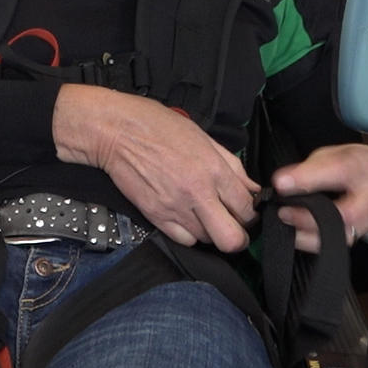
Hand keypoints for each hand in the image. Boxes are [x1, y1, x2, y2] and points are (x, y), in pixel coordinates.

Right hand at [52, 84, 258, 251]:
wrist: (117, 131)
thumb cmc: (157, 126)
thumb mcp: (203, 137)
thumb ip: (231, 165)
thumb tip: (250, 187)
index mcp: (214, 170)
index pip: (247, 208)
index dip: (251, 213)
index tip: (246, 211)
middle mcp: (197, 193)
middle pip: (232, 239)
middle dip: (238, 236)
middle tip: (234, 226)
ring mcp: (175, 208)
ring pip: (208, 241)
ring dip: (211, 231)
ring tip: (205, 215)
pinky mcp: (156, 216)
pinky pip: (184, 240)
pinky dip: (189, 234)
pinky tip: (187, 218)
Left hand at [271, 143, 367, 253]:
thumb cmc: (361, 167)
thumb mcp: (336, 153)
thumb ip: (310, 167)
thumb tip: (283, 182)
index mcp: (361, 167)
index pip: (338, 170)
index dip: (307, 178)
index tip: (282, 184)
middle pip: (345, 214)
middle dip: (309, 217)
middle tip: (284, 213)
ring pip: (343, 236)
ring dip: (310, 235)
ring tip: (289, 228)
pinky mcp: (364, 235)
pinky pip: (340, 244)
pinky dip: (317, 242)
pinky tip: (301, 236)